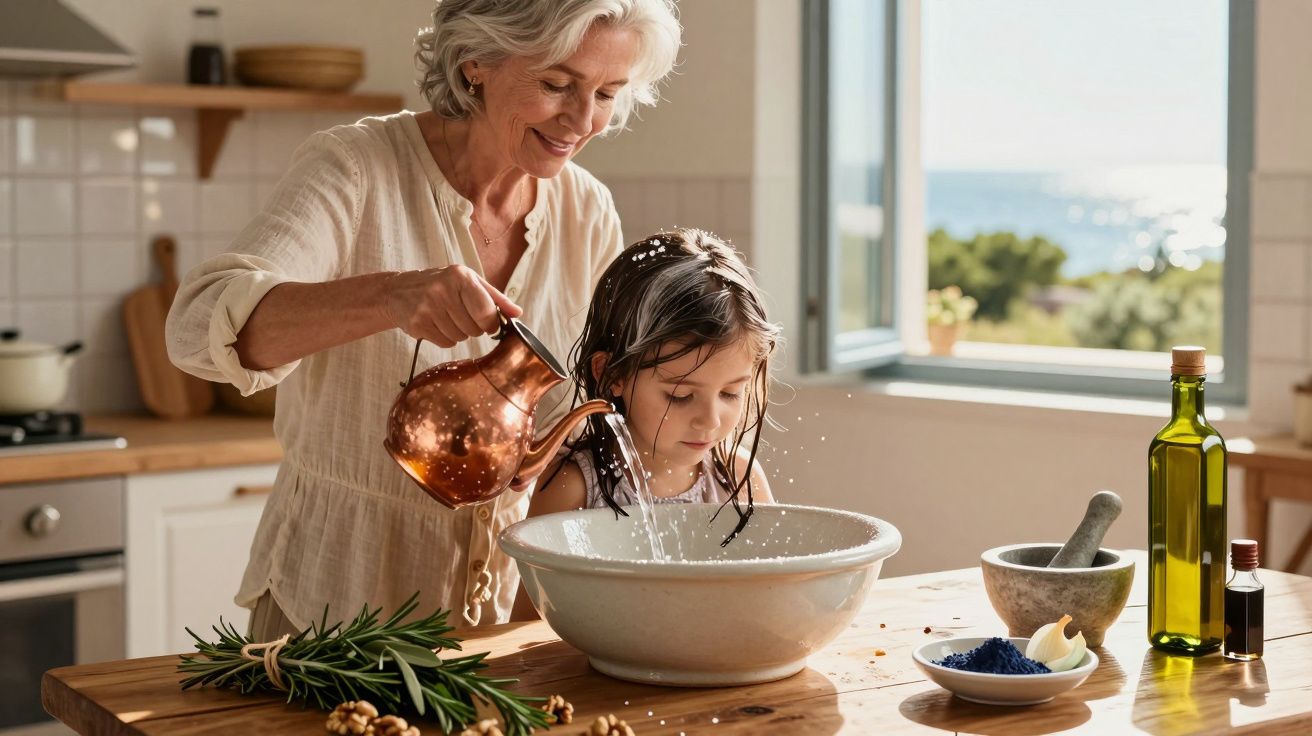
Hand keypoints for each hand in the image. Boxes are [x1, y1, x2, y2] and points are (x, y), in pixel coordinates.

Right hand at [380, 265, 522, 347]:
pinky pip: (445, 343)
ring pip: (460, 338)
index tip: (488, 323)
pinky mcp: (417, 324)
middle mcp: (442, 290)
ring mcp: (427, 307)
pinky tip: (436, 324)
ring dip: (458, 333)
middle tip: (461, 315)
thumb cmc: (441, 285)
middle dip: (473, 327)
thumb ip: (495, 298)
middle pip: (475, 329)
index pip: (486, 312)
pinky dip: (445, 338)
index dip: (492, 323)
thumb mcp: (468, 282)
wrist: (398, 291)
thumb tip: (517, 313)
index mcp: (460, 276)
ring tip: (446, 317)